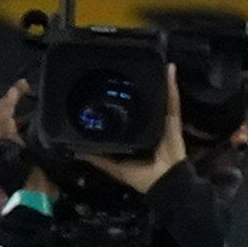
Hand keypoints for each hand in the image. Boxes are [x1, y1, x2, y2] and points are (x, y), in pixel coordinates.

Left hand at [82, 73, 189, 198]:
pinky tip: (169, 70)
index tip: (108, 88)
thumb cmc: (140, 176)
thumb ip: (97, 158)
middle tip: (126, 71)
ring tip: (150, 64)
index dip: (120, 104)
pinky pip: (172, 101)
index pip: (128, 117)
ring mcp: (162, 123)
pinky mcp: (173, 121)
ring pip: (158, 99)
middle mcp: (149, 128)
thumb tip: (75, 149)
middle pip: (144, 105)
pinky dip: (171, 86)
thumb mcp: (114, 166)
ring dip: (156, 83)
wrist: (166, 182)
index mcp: (137, 138)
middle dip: (137, 89)